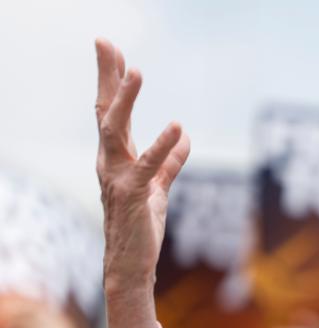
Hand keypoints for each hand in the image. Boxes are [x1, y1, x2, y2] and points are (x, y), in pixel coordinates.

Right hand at [95, 38, 189, 293]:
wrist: (132, 264)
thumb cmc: (141, 227)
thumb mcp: (159, 189)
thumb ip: (170, 164)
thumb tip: (185, 140)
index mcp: (116, 158)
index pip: (111, 112)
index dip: (112, 82)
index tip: (112, 51)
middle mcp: (110, 163)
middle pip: (106, 111)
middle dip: (107, 77)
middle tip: (105, 43)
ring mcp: (118, 178)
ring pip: (115, 131)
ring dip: (126, 100)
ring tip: (136, 71)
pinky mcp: (135, 196)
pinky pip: (148, 166)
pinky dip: (162, 146)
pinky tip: (178, 127)